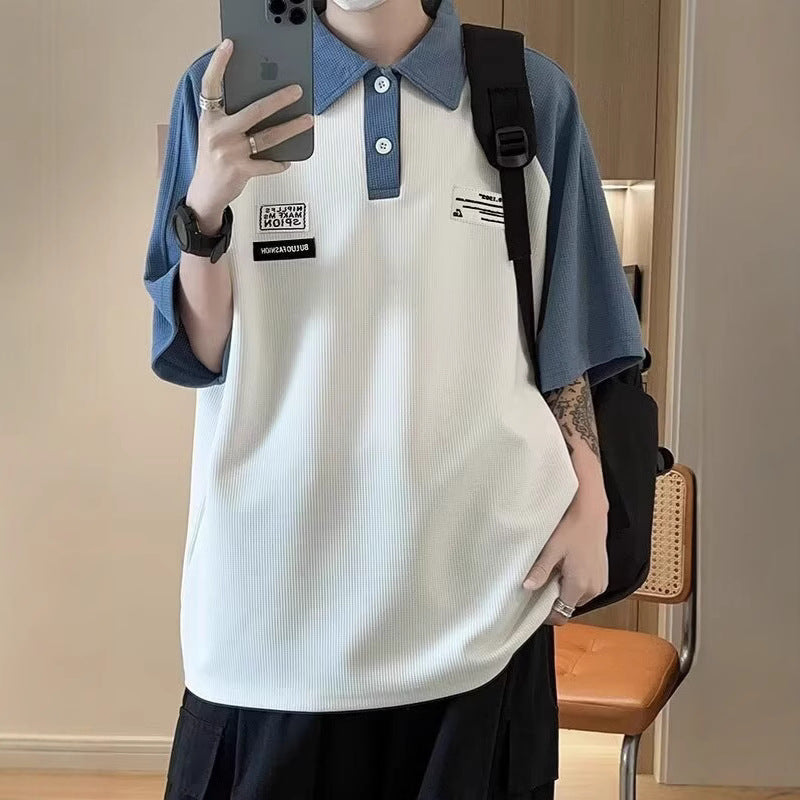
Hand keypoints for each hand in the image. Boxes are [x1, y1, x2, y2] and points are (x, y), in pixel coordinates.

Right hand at [186, 38, 314, 229]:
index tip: (228, 45)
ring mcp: (229, 152)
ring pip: (267, 136)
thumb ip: (230, 117)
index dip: (219, 64)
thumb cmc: (213, 159)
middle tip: (297, 91)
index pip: (211, 85)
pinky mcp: (240, 171)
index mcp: (209, 118)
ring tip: (308, 120)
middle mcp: (217, 132)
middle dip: (279, 99)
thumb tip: (263, 101)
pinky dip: (279, 163)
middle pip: (254, 110)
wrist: (204, 192)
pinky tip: (289, 160)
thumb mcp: (214, 133)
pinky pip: (267, 164)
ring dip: (291, 128)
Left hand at [522, 497, 608, 625]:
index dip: (547, 613)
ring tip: (556, 570)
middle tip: (543, 580)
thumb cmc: (572, 528)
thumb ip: (540, 571)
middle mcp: (593, 589)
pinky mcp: (603, 576)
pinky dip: (576, 582)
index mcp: (580, 586)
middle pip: (568, 605)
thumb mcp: (552, 549)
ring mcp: (600, 583)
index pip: (561, 614)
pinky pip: (587, 588)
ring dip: (566, 590)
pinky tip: (568, 566)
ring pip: (577, 597)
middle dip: (555, 598)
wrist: (591, 513)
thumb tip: (527, 587)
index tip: (535, 605)